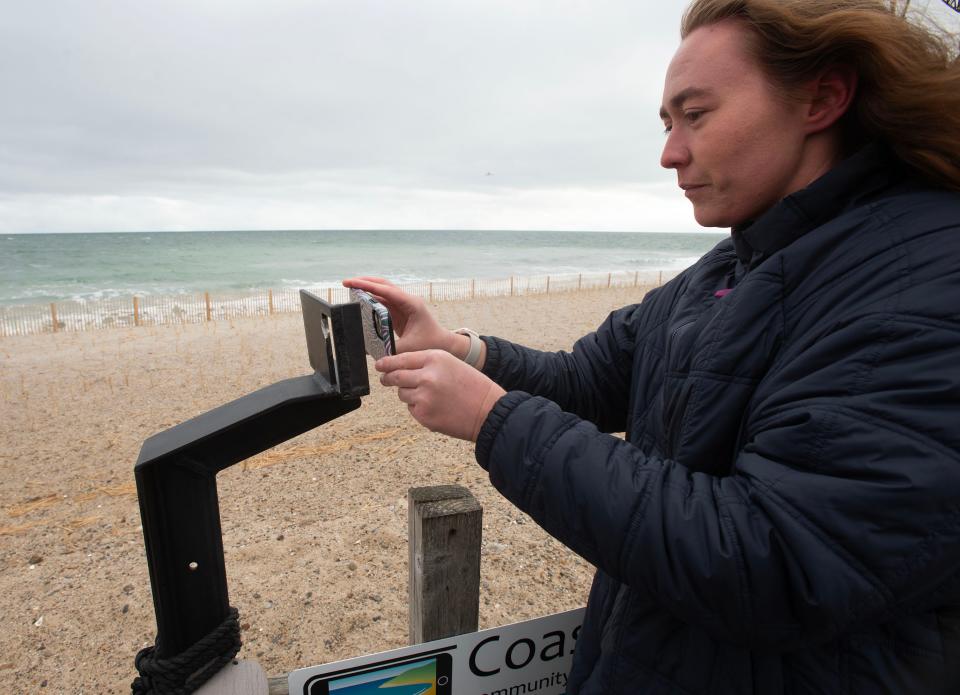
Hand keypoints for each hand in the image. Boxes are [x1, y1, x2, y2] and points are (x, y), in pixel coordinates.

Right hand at [343, 276, 457, 354]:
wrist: (445, 344)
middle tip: (347, 282)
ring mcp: (404, 305)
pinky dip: (372, 299)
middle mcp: (407, 301)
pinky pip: (383, 302)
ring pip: (383, 292)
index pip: (386, 291)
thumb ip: (390, 351)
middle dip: (365, 282)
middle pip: (383, 285)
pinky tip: (360, 300)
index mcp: (411, 304)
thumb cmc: (431, 344)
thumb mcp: (410, 349)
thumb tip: (372, 354)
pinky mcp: (400, 312)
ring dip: (367, 289)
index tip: (352, 283)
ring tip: (350, 289)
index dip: (367, 286)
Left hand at [376, 350, 505, 440]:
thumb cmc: (472, 387)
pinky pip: (411, 408)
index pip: (401, 358)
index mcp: (434, 358)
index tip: (379, 365)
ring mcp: (423, 396)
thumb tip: (399, 369)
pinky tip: (436, 408)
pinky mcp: (423, 414)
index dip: (387, 363)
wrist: (488, 411)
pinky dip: (419, 408)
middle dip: (387, 378)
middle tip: (385, 380)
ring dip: (409, 394)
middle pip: (395, 376)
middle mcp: (426, 375)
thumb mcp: (451, 364)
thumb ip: (426, 364)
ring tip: (431, 397)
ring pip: (402, 394)